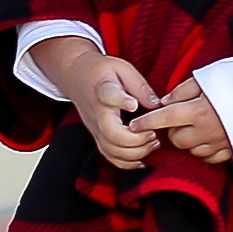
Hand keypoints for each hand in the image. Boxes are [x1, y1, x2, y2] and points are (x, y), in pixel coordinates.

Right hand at [35, 37, 160, 170]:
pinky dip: (127, 163)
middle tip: (154, 134)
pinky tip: (143, 159)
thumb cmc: (103, 71)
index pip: (109, 96)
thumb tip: (157, 104)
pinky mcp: (96, 136)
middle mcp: (96, 114)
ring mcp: (94, 128)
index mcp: (103, 91)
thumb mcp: (123, 68)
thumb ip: (140, 86)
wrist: (76, 76)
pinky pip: (109, 157)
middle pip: (113, 136)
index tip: (133, 105)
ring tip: (153, 143)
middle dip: (138, 141)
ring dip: (135, 153)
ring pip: (111, 151)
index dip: (121, 101)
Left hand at [130, 77, 232, 165]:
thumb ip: (183, 90)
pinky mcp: (232, 150)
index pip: (163, 118)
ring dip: (188, 140)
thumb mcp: (208, 77)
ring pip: (190, 150)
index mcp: (198, 110)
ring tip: (197, 126)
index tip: (134, 124)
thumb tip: (164, 102)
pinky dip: (204, 150)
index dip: (146, 122)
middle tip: (180, 117)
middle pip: (175, 139)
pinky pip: (209, 157)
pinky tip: (208, 138)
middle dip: (172, 130)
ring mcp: (220, 143)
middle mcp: (207, 130)